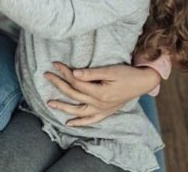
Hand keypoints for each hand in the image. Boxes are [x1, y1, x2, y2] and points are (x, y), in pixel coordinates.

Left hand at [44, 62, 161, 125]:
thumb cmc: (126, 74)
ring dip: (63, 107)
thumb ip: (91, 73)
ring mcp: (102, 110)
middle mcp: (100, 104)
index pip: (76, 81)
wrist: (142, 83)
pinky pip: (90, 121)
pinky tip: (68, 123)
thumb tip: (74, 72)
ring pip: (78, 111)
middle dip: (58, 84)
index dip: (64, 72)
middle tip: (46, 75)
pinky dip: (79, 123)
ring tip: (49, 103)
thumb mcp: (110, 70)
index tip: (55, 63)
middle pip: (74, 94)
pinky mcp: (105, 113)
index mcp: (100, 92)